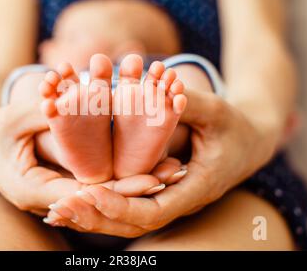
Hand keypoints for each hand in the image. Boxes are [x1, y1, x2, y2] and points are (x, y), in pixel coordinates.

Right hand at [0, 102, 186, 215]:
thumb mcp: (17, 117)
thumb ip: (49, 112)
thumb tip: (83, 99)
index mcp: (31, 189)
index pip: (83, 195)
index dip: (118, 188)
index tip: (151, 179)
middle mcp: (47, 201)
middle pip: (99, 199)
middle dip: (136, 187)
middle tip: (171, 173)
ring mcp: (55, 197)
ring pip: (101, 195)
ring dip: (133, 184)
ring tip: (170, 170)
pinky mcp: (63, 187)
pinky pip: (94, 186)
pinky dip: (120, 178)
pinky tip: (148, 167)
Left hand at [44, 89, 272, 236]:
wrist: (249, 141)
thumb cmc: (235, 126)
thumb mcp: (216, 111)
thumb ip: (188, 102)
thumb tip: (160, 83)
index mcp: (195, 188)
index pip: (152, 210)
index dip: (119, 206)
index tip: (88, 194)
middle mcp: (178, 200)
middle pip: (132, 223)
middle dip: (95, 218)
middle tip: (58, 208)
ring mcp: (169, 198)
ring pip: (127, 219)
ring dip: (92, 216)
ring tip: (57, 211)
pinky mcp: (160, 190)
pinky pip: (128, 205)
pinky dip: (102, 205)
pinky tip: (76, 200)